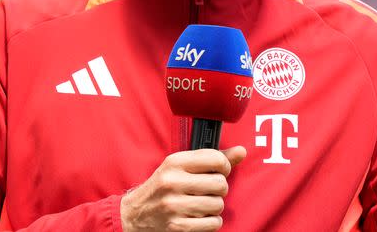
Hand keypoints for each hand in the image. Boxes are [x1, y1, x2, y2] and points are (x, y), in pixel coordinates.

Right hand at [120, 146, 245, 230]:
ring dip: (215, 207)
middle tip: (209, 191)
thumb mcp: (181, 167)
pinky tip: (200, 217)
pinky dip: (211, 222)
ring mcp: (174, 206)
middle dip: (220, 189)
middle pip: (220, 184)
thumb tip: (242, 151)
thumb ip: (212, 159)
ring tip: (202, 204)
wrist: (134, 215)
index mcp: (175, 162)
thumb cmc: (163, 187)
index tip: (218, 172)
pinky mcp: (177, 226)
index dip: (224, 167)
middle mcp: (173, 182)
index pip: (216, 159)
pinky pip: (213, 223)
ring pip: (218, 205)